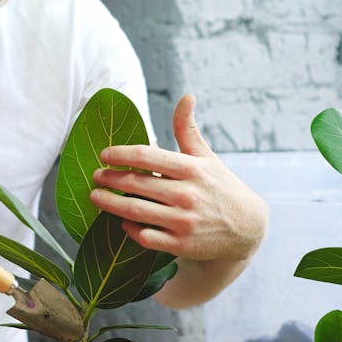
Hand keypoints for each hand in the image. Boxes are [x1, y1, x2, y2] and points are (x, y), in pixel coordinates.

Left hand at [90, 94, 267, 264]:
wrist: (247, 228)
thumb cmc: (220, 186)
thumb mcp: (206, 157)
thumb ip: (188, 129)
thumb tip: (186, 96)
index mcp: (191, 169)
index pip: (146, 156)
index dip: (120, 153)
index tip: (104, 154)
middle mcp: (187, 194)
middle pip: (135, 183)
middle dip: (109, 178)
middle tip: (94, 175)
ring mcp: (183, 221)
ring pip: (135, 211)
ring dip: (110, 203)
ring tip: (95, 196)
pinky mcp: (181, 244)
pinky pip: (145, 237)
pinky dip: (129, 229)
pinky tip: (120, 221)